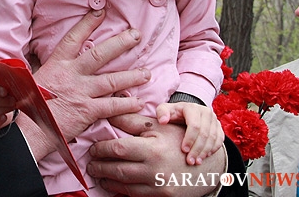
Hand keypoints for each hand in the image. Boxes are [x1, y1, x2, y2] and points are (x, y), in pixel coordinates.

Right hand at [19, 10, 150, 160]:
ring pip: (112, 80)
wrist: (29, 130)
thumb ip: (49, 70)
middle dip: (120, 43)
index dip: (88, 23)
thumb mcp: (34, 79)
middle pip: (100, 54)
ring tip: (146, 73)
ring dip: (132, 76)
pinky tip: (137, 102)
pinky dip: (126, 104)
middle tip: (136, 35)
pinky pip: (112, 106)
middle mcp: (71, 75)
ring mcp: (81, 92)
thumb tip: (55, 63)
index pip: (74, 38)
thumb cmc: (29, 105)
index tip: (100, 11)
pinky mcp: (87, 111)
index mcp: (57, 64)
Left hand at [87, 113, 225, 196]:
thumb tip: (110, 110)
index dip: (102, 149)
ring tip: (97, 173)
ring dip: (107, 179)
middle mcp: (155, 169)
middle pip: (118, 170)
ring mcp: (158, 186)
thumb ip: (132, 120)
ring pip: (124, 185)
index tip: (93, 147)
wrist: (207, 165)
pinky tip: (113, 183)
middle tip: (90, 162)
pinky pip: (135, 196)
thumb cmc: (180, 140)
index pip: (118, 149)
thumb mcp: (158, 126)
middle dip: (99, 166)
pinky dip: (120, 190)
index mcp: (153, 148)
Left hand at [156, 102, 224, 164]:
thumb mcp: (164, 110)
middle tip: (190, 161)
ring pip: (213, 138)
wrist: (184, 112)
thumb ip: (161, 113)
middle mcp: (205, 112)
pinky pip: (219, 139)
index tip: (184, 150)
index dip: (190, 139)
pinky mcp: (218, 126)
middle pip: (205, 133)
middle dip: (197, 149)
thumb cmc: (172, 113)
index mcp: (192, 108)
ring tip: (197, 161)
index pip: (195, 125)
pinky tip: (205, 157)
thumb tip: (163, 121)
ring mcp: (214, 119)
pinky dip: (213, 149)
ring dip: (205, 151)